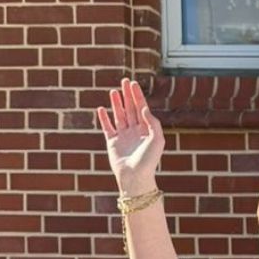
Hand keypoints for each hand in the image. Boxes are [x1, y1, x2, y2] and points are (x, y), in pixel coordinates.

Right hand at [95, 77, 163, 194]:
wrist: (135, 177)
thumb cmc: (149, 160)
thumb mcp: (157, 139)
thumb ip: (152, 122)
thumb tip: (144, 108)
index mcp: (147, 130)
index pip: (142, 108)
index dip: (137, 95)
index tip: (133, 83)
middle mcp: (135, 131)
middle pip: (131, 108)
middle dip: (128, 95)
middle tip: (125, 81)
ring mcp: (123, 136)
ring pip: (119, 115)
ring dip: (116, 103)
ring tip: (114, 91)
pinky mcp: (112, 143)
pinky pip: (107, 127)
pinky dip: (104, 118)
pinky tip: (101, 109)